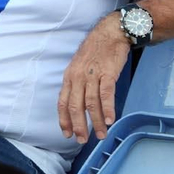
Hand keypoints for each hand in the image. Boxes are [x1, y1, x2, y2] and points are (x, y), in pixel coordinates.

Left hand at [58, 15, 130, 142]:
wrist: (109, 34)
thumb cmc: (95, 51)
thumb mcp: (79, 66)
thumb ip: (77, 84)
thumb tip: (79, 104)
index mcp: (69, 76)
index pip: (62, 102)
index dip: (64, 120)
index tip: (67, 134)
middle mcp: (78, 77)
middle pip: (75, 106)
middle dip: (79, 126)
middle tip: (82, 140)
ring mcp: (92, 75)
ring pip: (91, 103)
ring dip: (96, 122)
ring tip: (101, 135)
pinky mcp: (107, 73)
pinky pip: (106, 95)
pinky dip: (107, 109)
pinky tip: (110, 120)